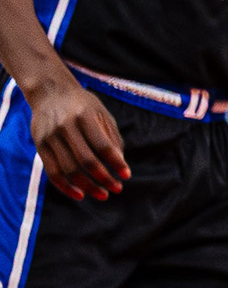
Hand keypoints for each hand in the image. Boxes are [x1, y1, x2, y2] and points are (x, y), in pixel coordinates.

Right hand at [22, 70, 127, 199]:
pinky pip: (52, 173)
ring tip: (102, 194)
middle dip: (103, 179)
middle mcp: (66, 127)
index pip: (103, 145)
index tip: (126, 176)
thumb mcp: (101, 113)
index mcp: (86, 116)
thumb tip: (120, 163)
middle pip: (86, 161)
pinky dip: (66, 187)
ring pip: (69, 170)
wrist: (50, 93)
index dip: (116, 163)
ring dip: (87, 186)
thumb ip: (111, 136)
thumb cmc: (83, 105)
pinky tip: (79, 194)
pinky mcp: (40, 147)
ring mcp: (51, 138)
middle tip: (116, 189)